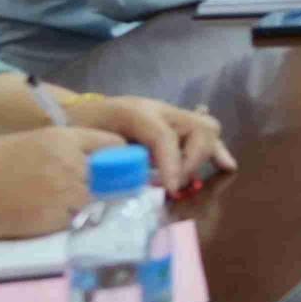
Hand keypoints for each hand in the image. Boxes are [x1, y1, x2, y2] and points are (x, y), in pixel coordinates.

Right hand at [0, 125, 127, 240]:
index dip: (118, 155)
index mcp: (62, 138)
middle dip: (115, 181)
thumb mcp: (30, 144)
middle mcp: (69, 163)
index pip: (113, 143)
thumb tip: (98, 161)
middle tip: (113, 189)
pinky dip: (76, 221)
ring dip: (97, 203)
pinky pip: (79, 220)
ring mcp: (63, 193)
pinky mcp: (52, 220)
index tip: (118, 165)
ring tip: (79, 205)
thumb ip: (66, 150)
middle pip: (114, 173)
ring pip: (101, 199)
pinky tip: (57, 217)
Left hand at [60, 92, 234, 192]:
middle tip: (177, 186)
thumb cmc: (79, 129)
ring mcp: (170, 115)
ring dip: (209, 153)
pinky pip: (203, 132)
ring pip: (206, 127)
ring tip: (214, 174)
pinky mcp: (174, 125)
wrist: (74, 113)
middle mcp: (161, 110)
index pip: (165, 137)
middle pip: (197, 128)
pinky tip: (226, 164)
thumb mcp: (89, 143)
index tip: (171, 191)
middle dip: (193, 160)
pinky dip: (215, 149)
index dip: (172, 164)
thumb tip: (139, 186)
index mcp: (137, 113)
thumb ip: (114, 160)